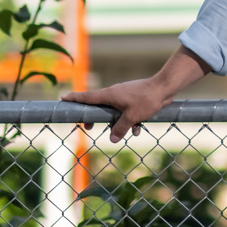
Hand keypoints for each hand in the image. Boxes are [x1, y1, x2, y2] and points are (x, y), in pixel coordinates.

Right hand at [63, 48, 207, 140]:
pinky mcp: (133, 99)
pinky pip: (126, 112)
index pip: (87, 97)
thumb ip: (120, 128)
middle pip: (98, 106)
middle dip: (94, 118)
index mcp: (109, 95)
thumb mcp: (132, 117)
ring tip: (120, 133)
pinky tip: (138, 129)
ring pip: (114, 111)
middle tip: (88, 127)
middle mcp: (114, 94)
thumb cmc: (146, 99)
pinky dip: (130, 121)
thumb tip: (112, 138)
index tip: (62, 98)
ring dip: (117, 123)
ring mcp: (124, 95)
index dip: (74, 98)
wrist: (164, 88)